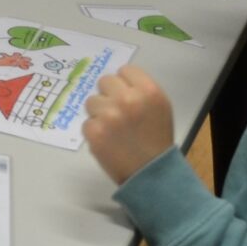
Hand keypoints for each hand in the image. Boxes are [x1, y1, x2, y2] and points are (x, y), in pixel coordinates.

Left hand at [81, 65, 175, 185]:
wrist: (152, 174)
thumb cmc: (156, 140)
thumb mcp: (159, 108)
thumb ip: (140, 90)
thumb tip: (117, 79)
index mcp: (148, 91)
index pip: (124, 71)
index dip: (124, 84)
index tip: (126, 96)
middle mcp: (128, 99)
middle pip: (105, 82)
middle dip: (109, 96)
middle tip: (118, 114)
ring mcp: (109, 115)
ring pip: (92, 101)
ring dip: (99, 113)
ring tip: (114, 129)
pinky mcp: (95, 131)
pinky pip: (87, 122)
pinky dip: (94, 131)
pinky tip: (108, 141)